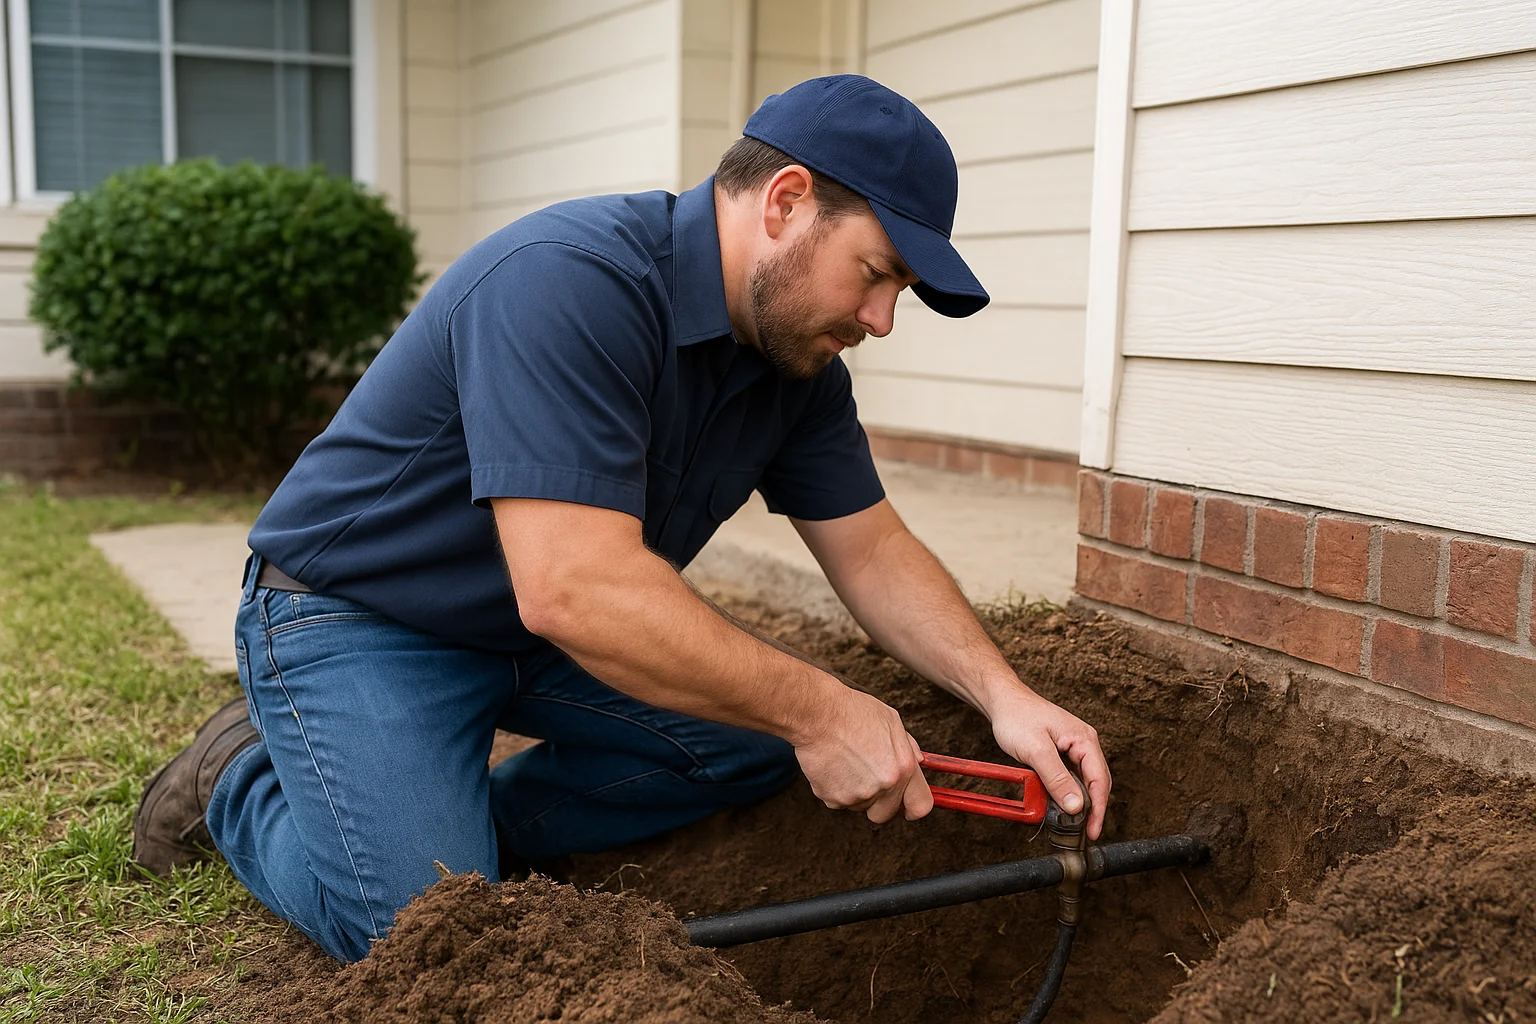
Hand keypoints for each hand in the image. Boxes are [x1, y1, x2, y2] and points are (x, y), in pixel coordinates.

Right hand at [793, 685, 933, 823]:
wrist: (818, 714)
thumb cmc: (852, 713)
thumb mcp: (892, 721)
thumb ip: (908, 748)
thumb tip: (918, 762)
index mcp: (903, 767)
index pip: (920, 805)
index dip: (913, 808)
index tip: (907, 808)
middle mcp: (884, 785)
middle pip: (885, 814)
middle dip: (878, 802)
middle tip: (867, 780)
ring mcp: (858, 794)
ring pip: (860, 806)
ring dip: (855, 792)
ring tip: (847, 762)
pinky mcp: (834, 798)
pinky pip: (838, 801)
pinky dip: (835, 788)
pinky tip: (833, 765)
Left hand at [983, 682, 1110, 839]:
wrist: (1002, 700)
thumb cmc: (1017, 717)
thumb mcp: (1036, 751)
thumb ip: (1057, 779)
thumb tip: (1077, 806)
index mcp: (1085, 740)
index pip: (1100, 780)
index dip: (1099, 809)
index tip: (1094, 830)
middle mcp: (1084, 743)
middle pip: (1096, 783)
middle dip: (1092, 809)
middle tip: (1085, 833)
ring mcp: (1073, 747)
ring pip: (1083, 781)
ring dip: (1079, 802)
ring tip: (1073, 823)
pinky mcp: (1061, 751)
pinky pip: (1070, 776)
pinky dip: (1067, 792)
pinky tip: (1060, 804)